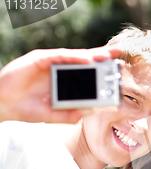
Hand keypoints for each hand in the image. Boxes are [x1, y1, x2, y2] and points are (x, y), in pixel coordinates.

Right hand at [0, 46, 121, 123]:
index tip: (118, 71)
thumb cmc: (26, 109)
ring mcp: (49, 63)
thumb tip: (89, 112)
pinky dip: (74, 57)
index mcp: (64, 81)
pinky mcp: (39, 59)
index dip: (102, 71)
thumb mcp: (52, 115)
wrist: (3, 105)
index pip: (86, 73)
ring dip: (92, 55)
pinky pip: (60, 55)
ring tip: (108, 55)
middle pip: (84, 61)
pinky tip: (87, 59)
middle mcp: (59, 69)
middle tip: (120, 53)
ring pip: (75, 56)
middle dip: (102, 57)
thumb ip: (70, 114)